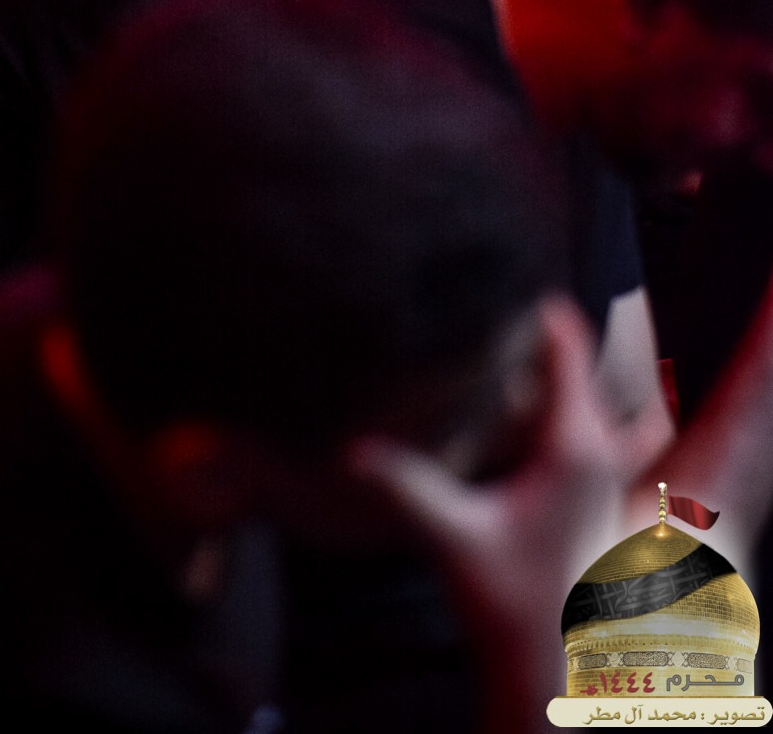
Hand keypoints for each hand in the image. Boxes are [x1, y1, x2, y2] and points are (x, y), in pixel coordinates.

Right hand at [349, 299, 622, 703]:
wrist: (558, 671)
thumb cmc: (516, 606)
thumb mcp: (452, 538)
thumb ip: (403, 486)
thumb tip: (346, 449)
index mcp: (574, 444)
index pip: (566, 342)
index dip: (533, 301)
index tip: (493, 271)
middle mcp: (594, 447)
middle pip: (570, 357)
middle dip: (524, 326)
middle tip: (472, 298)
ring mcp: (596, 468)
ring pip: (572, 388)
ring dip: (532, 364)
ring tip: (477, 337)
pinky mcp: (585, 488)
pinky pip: (571, 418)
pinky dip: (540, 398)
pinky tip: (494, 403)